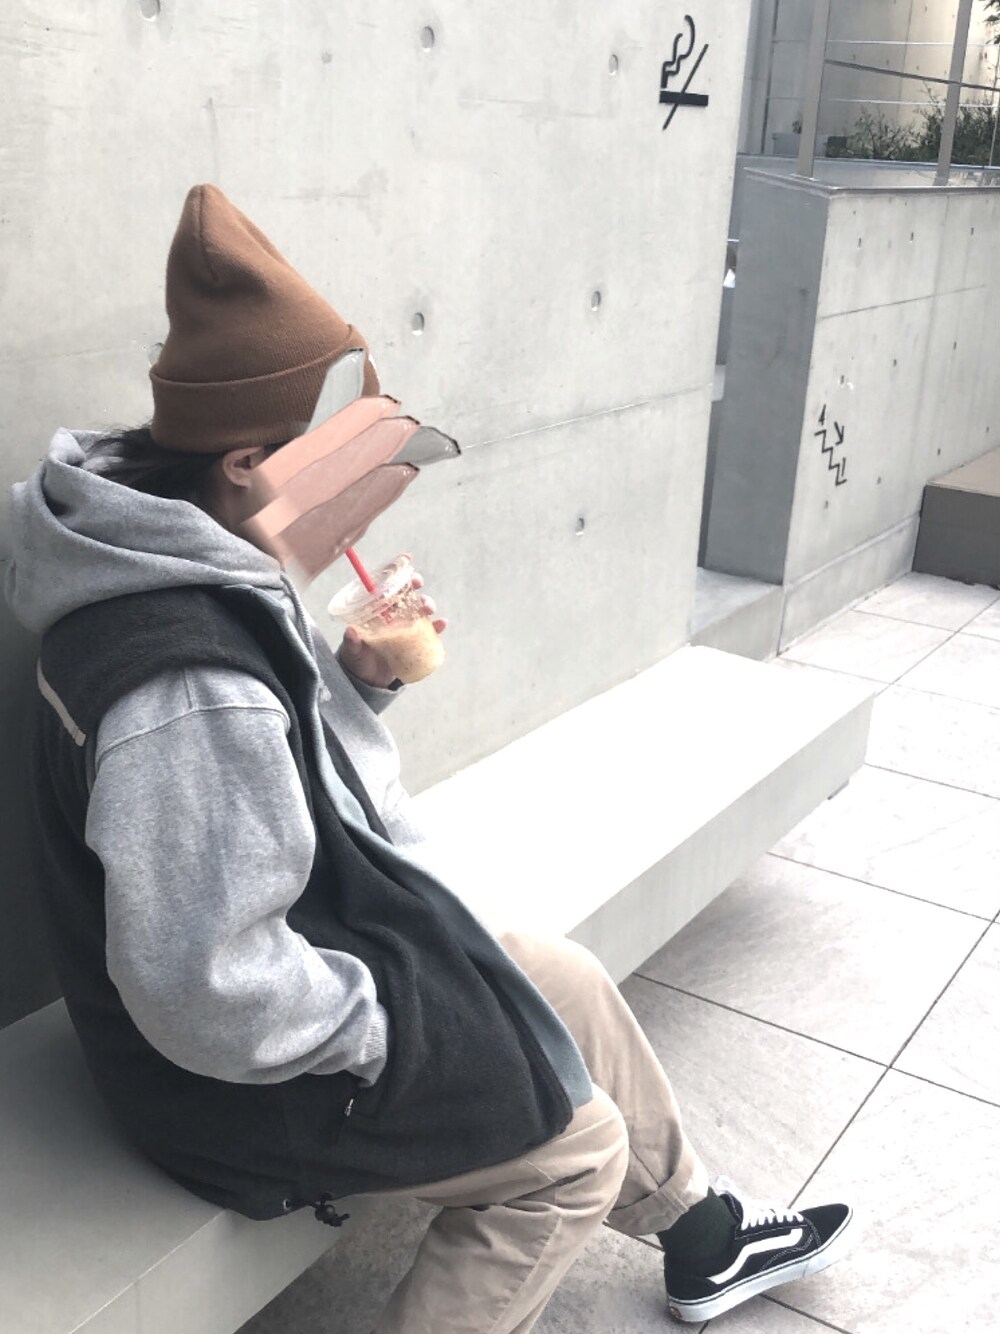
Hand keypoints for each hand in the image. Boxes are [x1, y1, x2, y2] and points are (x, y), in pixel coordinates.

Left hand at [339, 569, 447, 689]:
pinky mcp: (415, 641)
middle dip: (414, 584)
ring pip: (419, 609)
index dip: (397, 570)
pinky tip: (441, 624)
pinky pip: (429, 631)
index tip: (406, 558)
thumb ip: (352, 642)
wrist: (368, 682)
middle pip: (406, 593)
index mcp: (375, 609)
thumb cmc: (356, 660)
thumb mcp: (352, 651)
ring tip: (428, 607)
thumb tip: (351, 632)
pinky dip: (437, 627)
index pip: (386, 585)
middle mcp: (392, 614)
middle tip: (417, 583)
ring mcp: (405, 627)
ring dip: (426, 604)